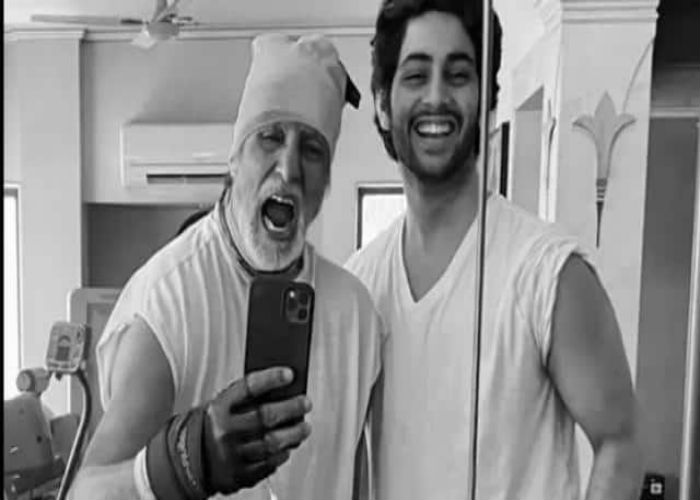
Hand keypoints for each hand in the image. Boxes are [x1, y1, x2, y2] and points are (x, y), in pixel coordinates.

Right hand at [202, 367, 311, 494]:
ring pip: (271, 443)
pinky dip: (282, 454)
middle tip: (305, 403)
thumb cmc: (214, 428)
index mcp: (218, 409)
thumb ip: (248, 399)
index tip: (289, 374)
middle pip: (265, 416)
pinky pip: (268, 464)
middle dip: (291, 408)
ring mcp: (230, 455)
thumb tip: (283, 390)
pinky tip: (287, 447)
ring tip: (304, 427)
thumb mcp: (222, 407)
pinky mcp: (238, 475)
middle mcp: (224, 431)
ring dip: (294, 434)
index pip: (247, 388)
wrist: (187, 461)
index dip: (270, 379)